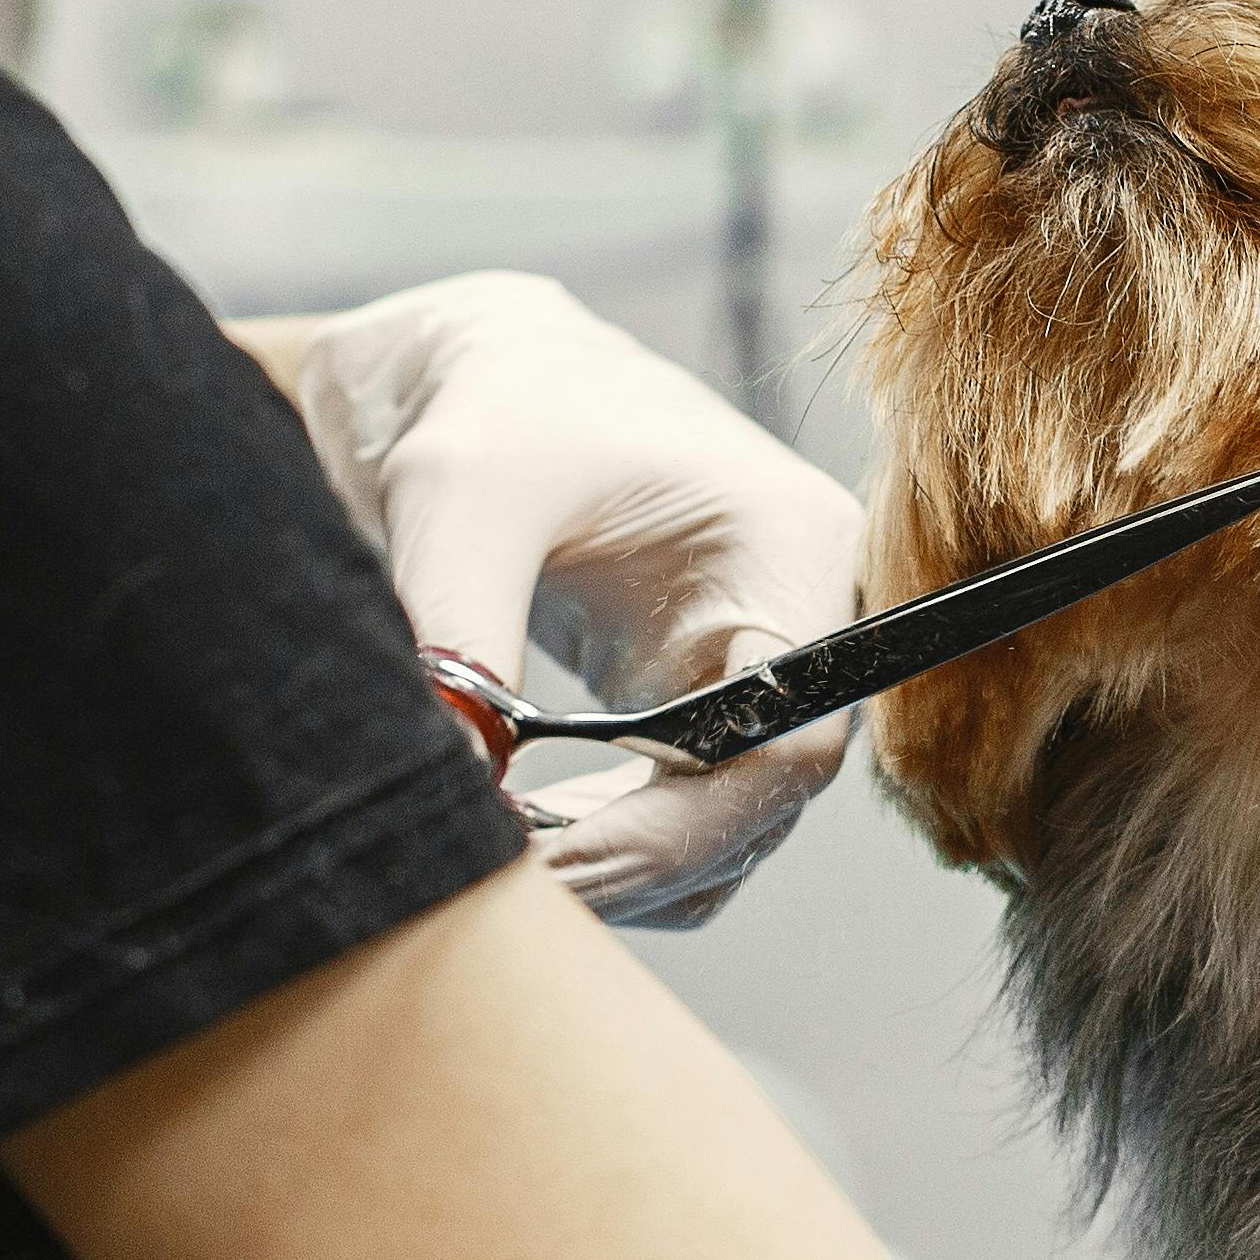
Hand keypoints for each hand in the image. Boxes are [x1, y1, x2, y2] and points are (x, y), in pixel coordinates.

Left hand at [286, 274, 866, 927]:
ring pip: (727, 839)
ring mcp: (764, 678)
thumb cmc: (495, 404)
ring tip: (498, 861)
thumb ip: (457, 633)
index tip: (546, 862)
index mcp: (788, 547)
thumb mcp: (458, 498)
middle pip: (760, 808)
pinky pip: (686, 827)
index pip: (787, 740)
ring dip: (621, 872)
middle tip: (500, 886)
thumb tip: (453, 783)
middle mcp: (806, 622)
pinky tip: (522, 837)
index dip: (675, 831)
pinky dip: (611, 855)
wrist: (494, 373)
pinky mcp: (710, 713)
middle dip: (632, 864)